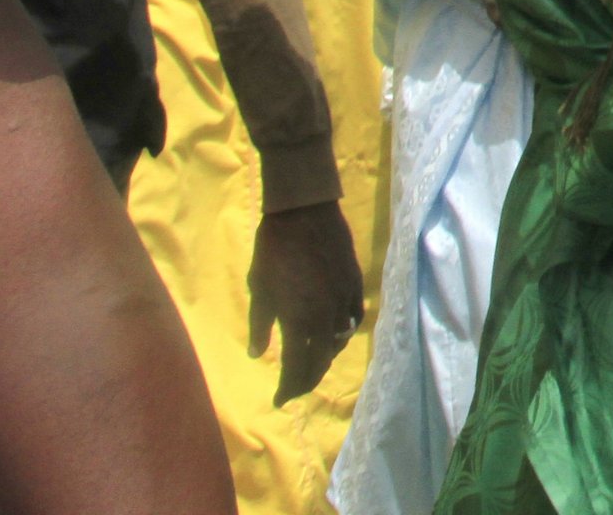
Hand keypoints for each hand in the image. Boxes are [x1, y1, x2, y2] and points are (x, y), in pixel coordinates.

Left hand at [247, 201, 363, 404]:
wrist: (304, 213)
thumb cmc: (273, 250)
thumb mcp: (260, 290)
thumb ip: (260, 325)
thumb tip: (258, 354)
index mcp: (299, 322)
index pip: (296, 369)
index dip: (287, 389)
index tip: (278, 399)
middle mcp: (325, 318)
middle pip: (321, 362)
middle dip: (306, 380)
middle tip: (294, 388)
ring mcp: (344, 300)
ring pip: (339, 341)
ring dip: (324, 357)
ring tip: (311, 361)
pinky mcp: (354, 284)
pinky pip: (353, 318)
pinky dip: (343, 332)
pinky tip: (334, 333)